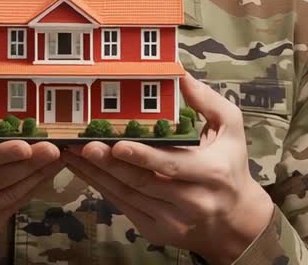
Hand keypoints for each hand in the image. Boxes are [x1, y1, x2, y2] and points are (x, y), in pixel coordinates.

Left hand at [61, 72, 273, 264]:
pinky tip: (84, 170)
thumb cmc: (231, 166)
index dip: (142, 156)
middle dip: (109, 165)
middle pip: (142, 183)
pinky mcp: (156, 231)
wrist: (235, 221)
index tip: (117, 144)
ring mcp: (173, 221)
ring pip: (128, 196)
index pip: (170, 165)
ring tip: (72, 153)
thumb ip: (207, 101)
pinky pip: (124, 207)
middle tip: (82, 146)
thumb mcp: (231, 129)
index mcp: (211, 173)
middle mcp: (192, 201)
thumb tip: (180, 75)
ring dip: (97, 175)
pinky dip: (102, 188)